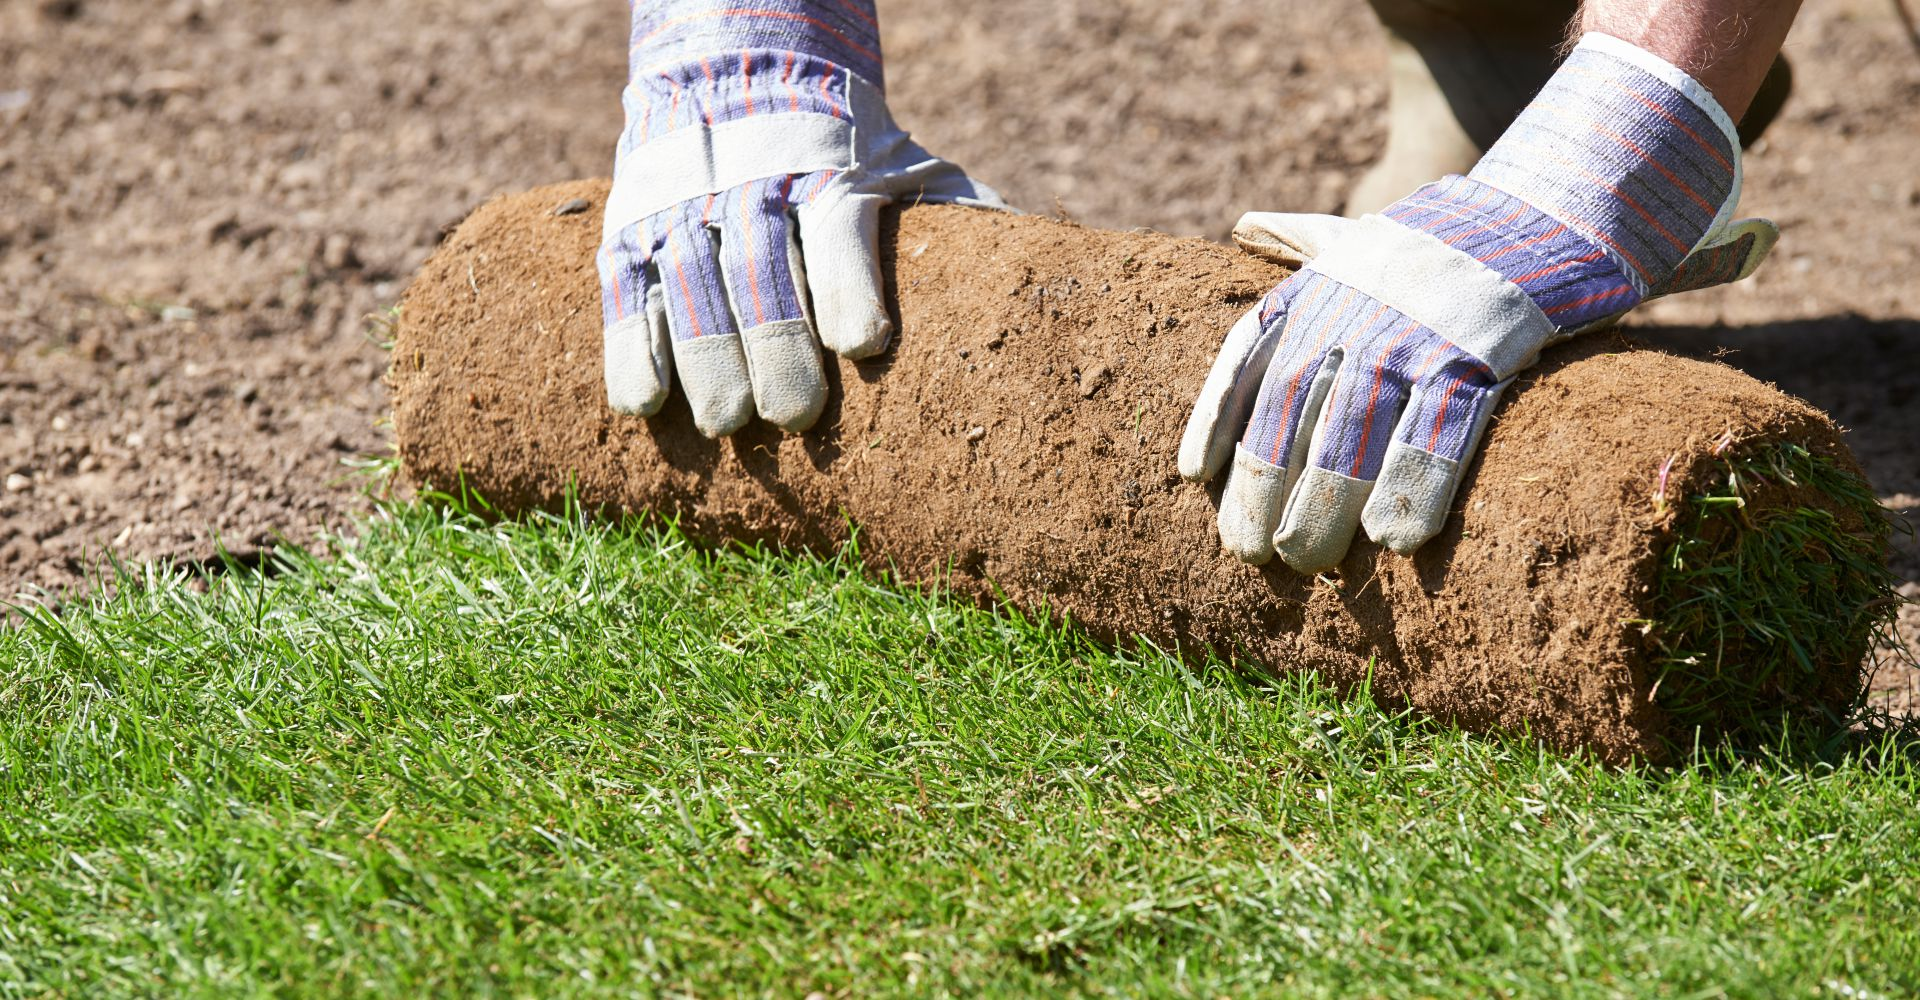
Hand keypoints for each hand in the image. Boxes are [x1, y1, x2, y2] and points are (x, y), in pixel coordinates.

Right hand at [598, 2, 1004, 436]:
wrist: (736, 63)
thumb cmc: (842, 147)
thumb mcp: (901, 163)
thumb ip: (951, 215)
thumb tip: (1031, 264)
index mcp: (828, 176)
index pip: (838, 232)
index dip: (849, 288)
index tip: (863, 346)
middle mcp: (752, 189)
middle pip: (761, 273)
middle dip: (778, 347)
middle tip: (795, 416)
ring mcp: (686, 209)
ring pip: (692, 287)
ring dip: (709, 360)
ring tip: (730, 424)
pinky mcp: (634, 228)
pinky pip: (626, 293)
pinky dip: (631, 348)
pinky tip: (644, 404)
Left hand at [1179, 33, 1777, 573]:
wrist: (1559, 204)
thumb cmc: (1454, 239)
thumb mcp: (1373, 230)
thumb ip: (1306, 238)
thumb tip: (1245, 224)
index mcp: (1325, 279)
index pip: (1249, 348)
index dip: (1216, 413)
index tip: (1190, 475)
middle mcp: (1360, 301)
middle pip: (1293, 403)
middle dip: (1264, 480)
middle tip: (1252, 551)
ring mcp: (1420, 324)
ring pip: (1356, 425)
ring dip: (1324, 501)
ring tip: (1304, 560)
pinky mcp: (1486, 347)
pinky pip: (1443, 427)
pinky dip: (1416, 485)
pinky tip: (1395, 540)